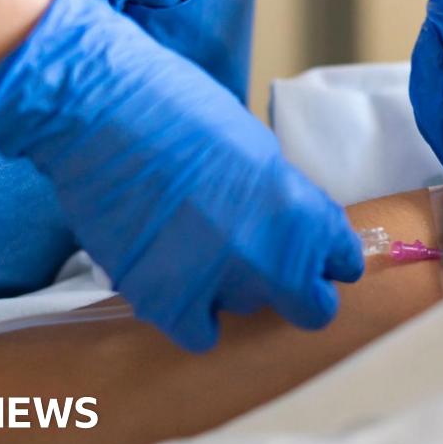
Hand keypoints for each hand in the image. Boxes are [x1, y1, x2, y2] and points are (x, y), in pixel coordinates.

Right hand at [0, 0, 362, 351]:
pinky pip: (199, 333)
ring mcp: (218, 284)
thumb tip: (291, 232)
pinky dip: (190, 313)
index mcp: (302, 212)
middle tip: (268, 270)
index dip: (327, 259)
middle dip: (297, 293)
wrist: (100, 110)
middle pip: (312, 309)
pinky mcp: (165, 301)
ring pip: (247, 308)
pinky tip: (176, 280)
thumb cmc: (178, 110)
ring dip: (231, 286)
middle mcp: (270, 257)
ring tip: (195, 244)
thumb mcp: (259, 150)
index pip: (343, 263)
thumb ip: (285, 202)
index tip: (316, 258)